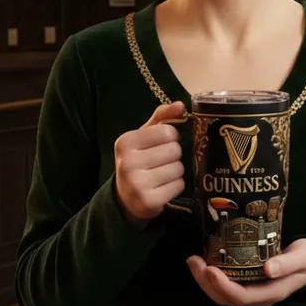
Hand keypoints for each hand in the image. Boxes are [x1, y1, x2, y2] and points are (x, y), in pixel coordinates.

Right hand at [114, 101, 185, 227]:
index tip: (162, 145)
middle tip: (161, 162)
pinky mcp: (149, 201)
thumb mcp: (142, 137)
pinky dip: (175, 186)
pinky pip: (179, 186)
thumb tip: (180, 105)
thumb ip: (161, 118)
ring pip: (179, 168)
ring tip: (162, 175)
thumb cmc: (138, 161)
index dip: (171, 138)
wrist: (125, 199)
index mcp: (125, 142)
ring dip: (176, 172)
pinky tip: (163, 188)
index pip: (168, 132)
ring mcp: (137, 183)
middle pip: (175, 150)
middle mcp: (128, 162)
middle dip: (173, 156)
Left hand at [186, 238, 305, 305]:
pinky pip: (225, 286)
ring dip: (204, 280)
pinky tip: (204, 261)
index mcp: (273, 292)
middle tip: (193, 260)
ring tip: (194, 260)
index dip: (222, 285)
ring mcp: (253, 293)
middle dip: (206, 282)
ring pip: (222, 295)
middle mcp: (260, 297)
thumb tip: (269, 268)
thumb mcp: (304, 257)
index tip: (209, 269)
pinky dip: (211, 277)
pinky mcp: (248, 285)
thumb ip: (288, 263)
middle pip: (226, 298)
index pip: (241, 296)